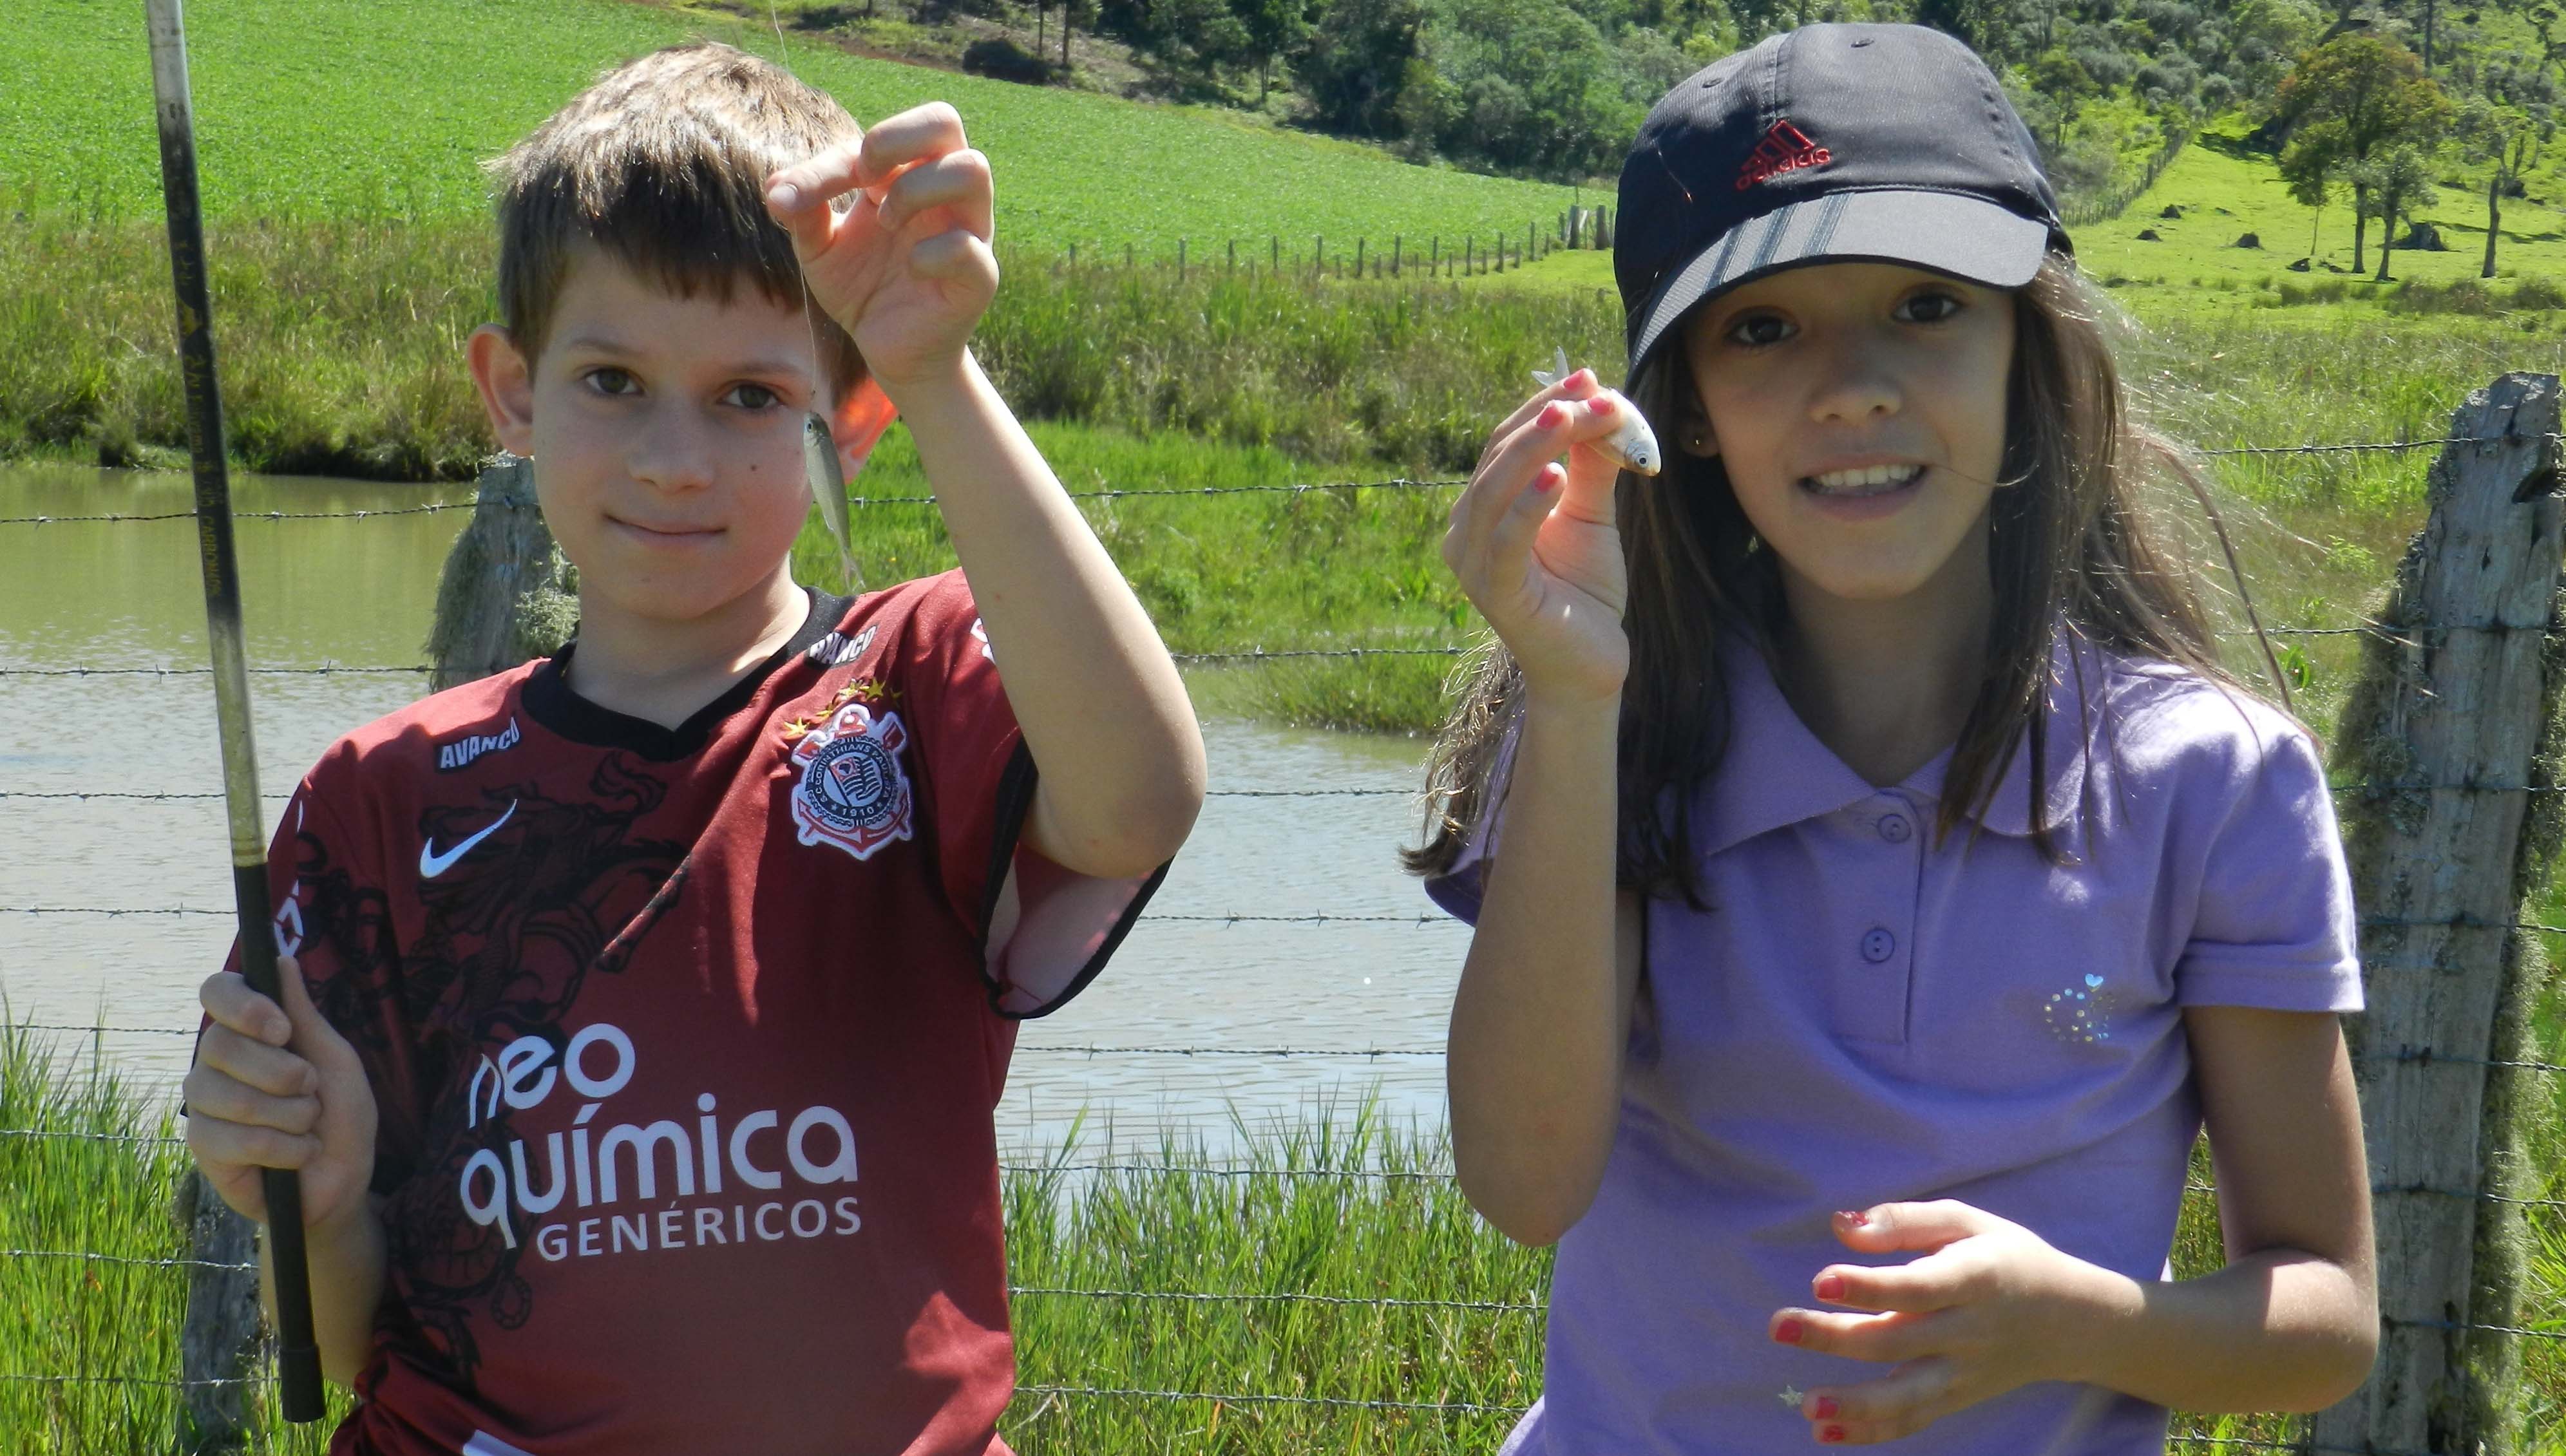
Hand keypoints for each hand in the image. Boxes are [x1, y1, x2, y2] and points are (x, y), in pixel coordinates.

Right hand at [184, 955, 376, 1234]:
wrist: (340, 1182)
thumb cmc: (340, 1117)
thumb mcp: (335, 1061)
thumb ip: (305, 1015)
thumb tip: (281, 959)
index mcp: (247, 1031)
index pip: (216, 991)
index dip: (243, 1004)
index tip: (282, 1029)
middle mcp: (215, 1062)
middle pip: (220, 1044)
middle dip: (283, 1072)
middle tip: (310, 1090)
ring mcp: (204, 1105)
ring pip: (230, 1097)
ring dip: (289, 1115)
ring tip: (307, 1125)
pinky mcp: (203, 1148)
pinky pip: (236, 1140)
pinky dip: (284, 1149)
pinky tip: (298, 1155)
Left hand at [763, 103, 996, 393]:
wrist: (887, 350)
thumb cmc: (861, 287)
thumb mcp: (820, 248)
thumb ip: (803, 213)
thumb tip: (776, 189)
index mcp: (909, 175)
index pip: (886, 134)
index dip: (839, 156)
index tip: (803, 192)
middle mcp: (944, 193)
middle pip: (944, 120)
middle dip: (895, 138)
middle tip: (864, 179)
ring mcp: (970, 231)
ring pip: (973, 169)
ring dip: (917, 188)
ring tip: (886, 222)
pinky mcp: (979, 277)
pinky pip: (968, 247)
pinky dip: (931, 253)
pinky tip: (909, 269)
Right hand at [1441, 370, 1639, 704]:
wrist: (1590, 665)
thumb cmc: (1585, 591)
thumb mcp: (1592, 515)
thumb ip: (1591, 465)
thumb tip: (1601, 402)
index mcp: (1483, 507)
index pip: (1505, 441)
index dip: (1543, 405)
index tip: (1587, 376)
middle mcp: (1466, 530)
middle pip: (1497, 457)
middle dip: (1546, 419)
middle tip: (1590, 391)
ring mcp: (1473, 563)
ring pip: (1495, 490)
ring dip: (1535, 449)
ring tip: (1572, 418)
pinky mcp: (1494, 592)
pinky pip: (1506, 540)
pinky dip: (1529, 505)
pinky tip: (1556, 477)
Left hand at [1771, 1202, 2131, 1444]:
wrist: (2073, 1320)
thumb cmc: (2007, 1257)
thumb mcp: (1966, 1222)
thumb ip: (1904, 1220)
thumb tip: (1841, 1226)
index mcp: (1973, 1280)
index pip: (1916, 1287)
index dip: (1869, 1286)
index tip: (1820, 1281)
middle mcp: (1969, 1332)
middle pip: (1897, 1341)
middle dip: (1835, 1337)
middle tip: (1779, 1325)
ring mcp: (1964, 1373)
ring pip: (1908, 1397)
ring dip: (1855, 1406)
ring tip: (1807, 1406)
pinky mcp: (1958, 1397)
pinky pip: (1915, 1420)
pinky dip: (1872, 1432)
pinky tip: (1825, 1433)